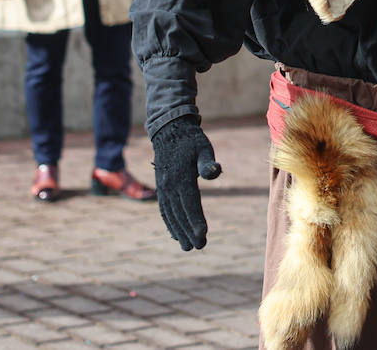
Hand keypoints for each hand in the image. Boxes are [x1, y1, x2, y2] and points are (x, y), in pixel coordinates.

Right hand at [151, 116, 222, 250]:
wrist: (170, 130)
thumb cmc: (191, 140)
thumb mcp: (203, 147)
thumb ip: (208, 163)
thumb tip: (214, 172)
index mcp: (181, 177)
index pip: (190, 203)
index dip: (196, 221)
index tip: (202, 236)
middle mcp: (169, 185)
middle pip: (180, 213)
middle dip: (188, 232)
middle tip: (199, 247)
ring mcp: (163, 188)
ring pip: (170, 214)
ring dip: (178, 231)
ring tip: (187, 247)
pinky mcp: (161, 188)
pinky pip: (164, 209)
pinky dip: (169, 223)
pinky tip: (176, 234)